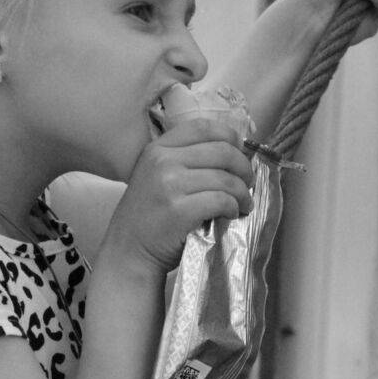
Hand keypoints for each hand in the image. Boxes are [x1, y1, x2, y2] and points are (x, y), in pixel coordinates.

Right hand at [99, 118, 255, 274]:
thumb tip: (233, 153)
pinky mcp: (180, 210)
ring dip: (243, 193)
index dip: (230, 138)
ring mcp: (170, 185)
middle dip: (244, 168)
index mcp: (158, 148)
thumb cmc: (148, 216)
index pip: (204, 127)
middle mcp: (162, 161)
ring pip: (226, 178)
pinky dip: (233, 207)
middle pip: (222, 151)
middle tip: (248, 183)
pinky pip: (221, 200)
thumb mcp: (156, 176)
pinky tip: (231, 214)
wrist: (129, 251)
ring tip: (243, 204)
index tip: (240, 154)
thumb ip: (183, 160)